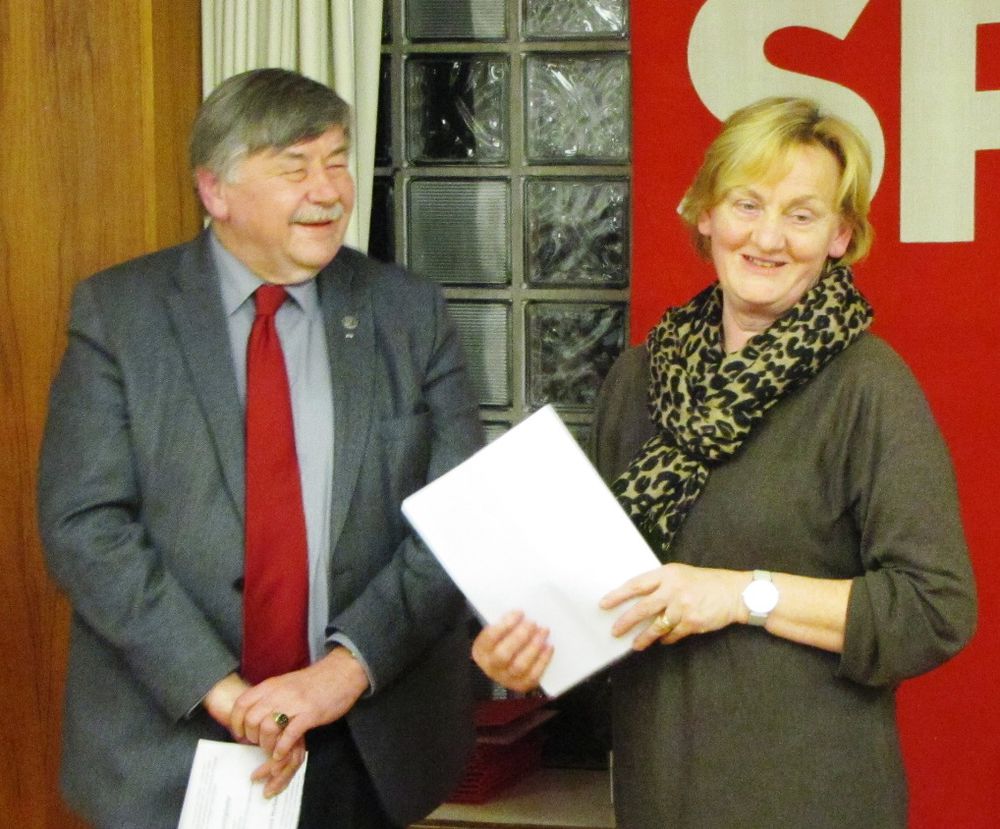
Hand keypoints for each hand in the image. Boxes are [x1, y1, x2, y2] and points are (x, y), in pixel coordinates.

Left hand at [202, 671, 305, 797]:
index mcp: (271, 685)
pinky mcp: (310, 714)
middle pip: (252, 719)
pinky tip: (280, 753)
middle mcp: (279, 693)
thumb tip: (253, 713)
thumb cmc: (315, 681)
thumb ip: (270, 696)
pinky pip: (289, 734)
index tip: (240, 734)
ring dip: (266, 744)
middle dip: (251, 736)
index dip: (236, 722)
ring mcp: (295, 704)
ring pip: (267, 728)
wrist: (342, 672)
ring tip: (271, 749)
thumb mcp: (286, 683)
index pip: (242, 703)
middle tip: (257, 743)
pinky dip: (282, 747)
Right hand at [471, 610, 552, 692]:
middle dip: (521, 636)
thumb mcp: (496, 633)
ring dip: (534, 647)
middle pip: (504, 654)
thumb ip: (505, 624)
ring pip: (520, 666)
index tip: (519, 612)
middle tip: (533, 623)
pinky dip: (543, 659)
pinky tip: (549, 646)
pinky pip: (533, 675)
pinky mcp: (521, 684)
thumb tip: (523, 614)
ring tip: (544, 631)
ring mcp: (506, 678)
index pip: (490, 637)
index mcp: (481, 650)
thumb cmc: (499, 643)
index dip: (506, 624)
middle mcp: (491, 666)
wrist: (499, 667)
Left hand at [600, 563, 744, 649]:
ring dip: (644, 637)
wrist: (734, 593)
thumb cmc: (704, 582)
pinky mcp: (692, 622)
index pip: (636, 584)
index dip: (618, 595)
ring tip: (634, 644)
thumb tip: (637, 599)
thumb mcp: (680, 574)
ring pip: (656, 626)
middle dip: (626, 621)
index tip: (604, 604)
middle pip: (642, 607)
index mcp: (667, 574)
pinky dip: (665, 639)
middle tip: (614, 631)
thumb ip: (660, 584)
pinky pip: (672, 634)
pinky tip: (661, 641)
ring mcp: (683, 607)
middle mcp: (673, 589)